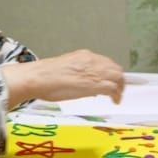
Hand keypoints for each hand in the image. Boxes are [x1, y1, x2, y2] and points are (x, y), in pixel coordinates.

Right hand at [4, 50, 124, 105]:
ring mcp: (94, 71)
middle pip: (115, 69)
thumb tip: (82, 82)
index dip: (110, 72)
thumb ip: (77, 73)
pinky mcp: (95, 83)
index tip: (109, 80)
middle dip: (119, 80)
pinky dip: (116, 95)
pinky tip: (114, 101)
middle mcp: (92, 61)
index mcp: (83, 56)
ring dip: (120, 87)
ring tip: (117, 97)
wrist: (38, 78)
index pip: (105, 62)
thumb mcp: (64, 69)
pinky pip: (113, 88)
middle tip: (117, 90)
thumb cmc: (44, 76)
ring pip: (118, 77)